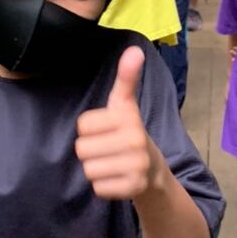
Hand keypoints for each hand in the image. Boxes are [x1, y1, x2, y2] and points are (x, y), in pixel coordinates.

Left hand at [75, 47, 160, 199]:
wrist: (154, 171)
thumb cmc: (130, 133)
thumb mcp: (126, 105)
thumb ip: (126, 78)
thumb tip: (135, 49)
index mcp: (129, 118)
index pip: (83, 126)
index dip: (90, 129)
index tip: (107, 130)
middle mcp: (135, 141)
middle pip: (82, 149)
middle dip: (91, 151)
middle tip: (109, 150)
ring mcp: (136, 166)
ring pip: (89, 170)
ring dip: (97, 169)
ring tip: (113, 164)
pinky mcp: (133, 188)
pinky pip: (98, 188)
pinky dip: (104, 186)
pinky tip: (117, 179)